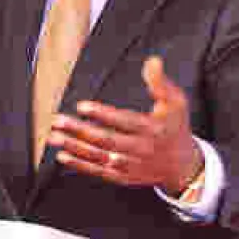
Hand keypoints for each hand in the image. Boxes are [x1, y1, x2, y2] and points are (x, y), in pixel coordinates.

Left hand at [48, 56, 202, 193]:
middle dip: (80, 130)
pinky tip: (63, 156)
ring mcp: (131, 165)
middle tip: (58, 121)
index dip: (104, 114)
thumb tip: (152, 61)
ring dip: (75, 147)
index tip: (82, 106)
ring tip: (55, 137)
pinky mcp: (123, 177)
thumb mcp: (176, 102)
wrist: (183, 166)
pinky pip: (99, 171)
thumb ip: (161, 82)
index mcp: (153, 129)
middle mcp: (140, 149)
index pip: (125, 121)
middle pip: (106, 140)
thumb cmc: (176, 127)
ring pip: (99, 156)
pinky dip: (80, 165)